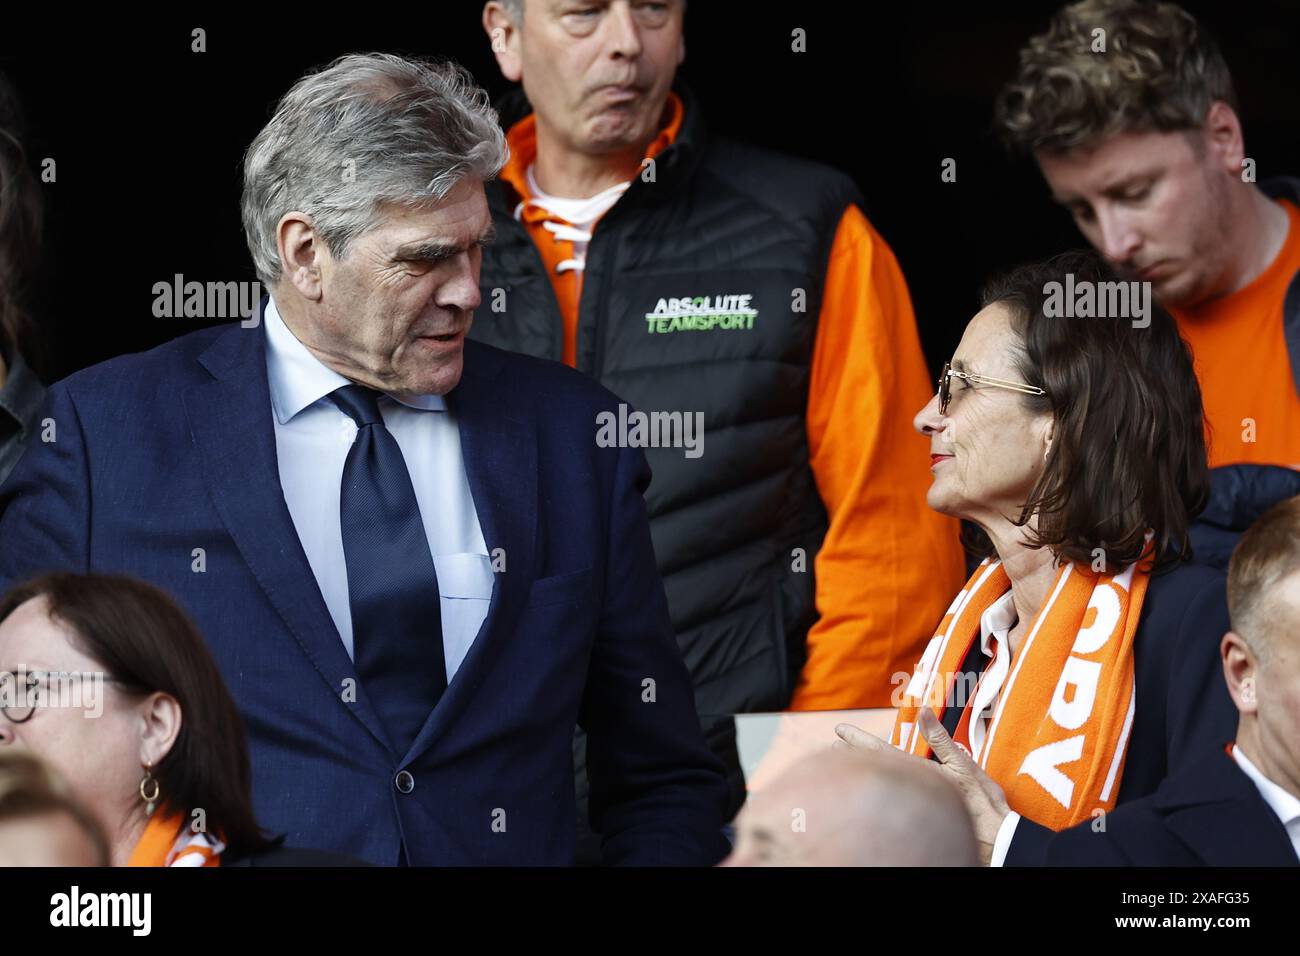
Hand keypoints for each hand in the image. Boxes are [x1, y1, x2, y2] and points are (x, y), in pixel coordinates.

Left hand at [835, 707, 1011, 864]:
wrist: (996, 840)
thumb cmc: (983, 803)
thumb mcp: (964, 765)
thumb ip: (940, 739)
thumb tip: (923, 710)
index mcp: (917, 774)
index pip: (880, 751)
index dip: (858, 739)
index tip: (839, 730)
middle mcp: (911, 788)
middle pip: (876, 768)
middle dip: (855, 755)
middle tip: (834, 746)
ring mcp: (915, 802)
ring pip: (883, 782)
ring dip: (866, 769)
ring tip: (846, 762)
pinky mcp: (922, 813)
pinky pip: (895, 795)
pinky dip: (883, 784)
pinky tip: (879, 784)